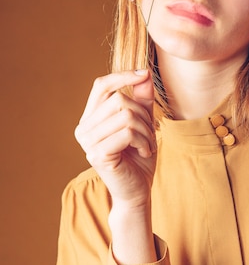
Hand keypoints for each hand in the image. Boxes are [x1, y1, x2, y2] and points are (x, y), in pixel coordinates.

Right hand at [75, 70, 156, 209]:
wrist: (137, 191)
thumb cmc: (138, 158)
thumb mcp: (143, 123)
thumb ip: (142, 99)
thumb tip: (144, 73)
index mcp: (90, 118)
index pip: (101, 86)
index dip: (122, 76)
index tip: (144, 73)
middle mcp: (84, 128)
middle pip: (119, 100)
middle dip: (143, 114)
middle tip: (150, 133)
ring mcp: (88, 142)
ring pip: (125, 115)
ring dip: (146, 130)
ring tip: (148, 144)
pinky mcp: (98, 154)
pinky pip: (128, 132)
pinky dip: (144, 141)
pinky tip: (145, 152)